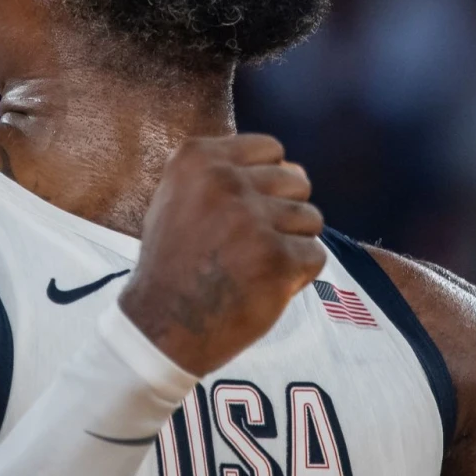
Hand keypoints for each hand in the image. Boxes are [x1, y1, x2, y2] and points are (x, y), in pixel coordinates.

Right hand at [120, 134, 325, 375]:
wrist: (160, 325)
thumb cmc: (175, 262)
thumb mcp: (180, 197)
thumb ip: (230, 174)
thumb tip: (297, 168)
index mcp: (198, 158)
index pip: (271, 149)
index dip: (266, 182)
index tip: (244, 211)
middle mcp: (225, 181)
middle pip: (296, 182)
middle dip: (282, 213)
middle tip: (249, 245)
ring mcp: (253, 220)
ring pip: (311, 218)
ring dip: (292, 244)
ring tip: (255, 265)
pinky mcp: (277, 259)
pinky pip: (315, 255)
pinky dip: (298, 275)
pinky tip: (264, 285)